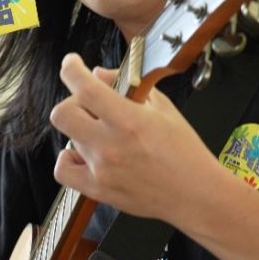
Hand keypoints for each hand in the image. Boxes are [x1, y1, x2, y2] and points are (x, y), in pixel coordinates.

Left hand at [49, 53, 222, 222]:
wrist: (195, 194)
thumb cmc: (185, 153)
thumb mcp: (164, 108)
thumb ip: (129, 86)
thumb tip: (99, 74)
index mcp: (129, 120)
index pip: (84, 87)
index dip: (71, 69)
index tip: (72, 64)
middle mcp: (110, 145)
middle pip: (62, 113)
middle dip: (74, 101)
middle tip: (90, 104)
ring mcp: (101, 170)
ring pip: (67, 138)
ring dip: (79, 129)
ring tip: (101, 133)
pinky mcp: (98, 190)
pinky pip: (63, 170)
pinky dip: (69, 159)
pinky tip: (85, 154)